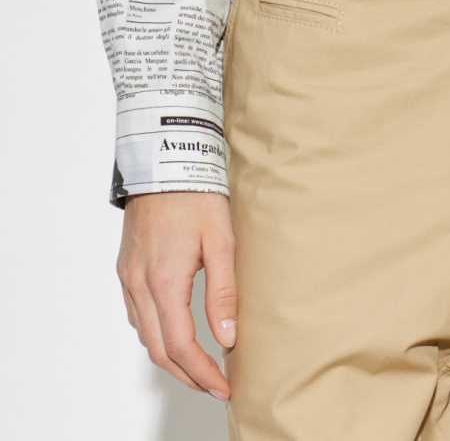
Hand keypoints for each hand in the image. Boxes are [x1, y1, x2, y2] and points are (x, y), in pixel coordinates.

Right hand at [116, 191, 236, 398]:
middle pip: (157, 348)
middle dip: (186, 373)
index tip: (222, 386)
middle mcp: (139, 282)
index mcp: (164, 279)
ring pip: (144, 334)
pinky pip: (136, 313)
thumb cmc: (197, 194)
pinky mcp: (126, 266)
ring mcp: (128, 275)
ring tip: (200, 364)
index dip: (201, 372)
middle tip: (214, 384)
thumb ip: (224, 292)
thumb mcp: (222, 240)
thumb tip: (228, 337)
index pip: (179, 345)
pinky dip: (155, 332)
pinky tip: (174, 331)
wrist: (166, 158)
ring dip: (170, 356)